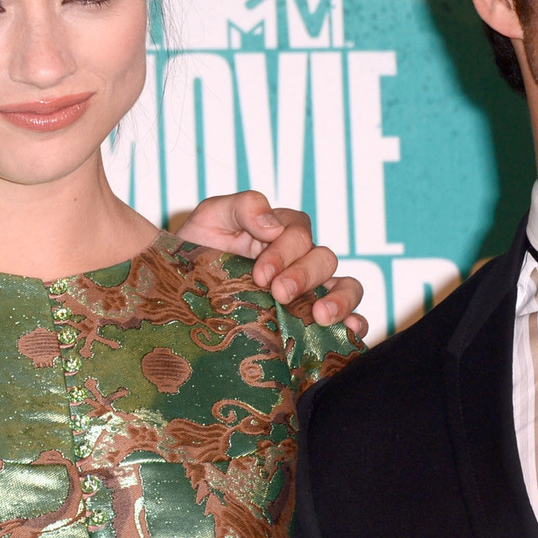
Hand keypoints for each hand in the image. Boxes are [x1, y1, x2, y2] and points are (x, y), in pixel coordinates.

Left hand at [176, 191, 366, 339]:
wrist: (182, 292)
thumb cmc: (197, 252)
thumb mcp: (211, 218)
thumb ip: (242, 206)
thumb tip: (272, 224)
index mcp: (281, 232)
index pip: (298, 233)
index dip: (284, 252)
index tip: (260, 274)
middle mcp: (301, 260)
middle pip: (324, 259)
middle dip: (304, 276)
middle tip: (279, 294)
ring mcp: (311, 291)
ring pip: (346, 286)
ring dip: (340, 299)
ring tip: (321, 316)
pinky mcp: (313, 321)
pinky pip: (349, 319)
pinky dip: (355, 323)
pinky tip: (349, 331)